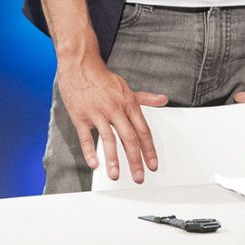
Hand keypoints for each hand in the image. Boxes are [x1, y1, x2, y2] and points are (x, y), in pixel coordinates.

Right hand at [56, 56, 167, 181]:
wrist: (81, 67)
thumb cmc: (104, 80)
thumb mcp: (128, 88)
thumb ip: (146, 98)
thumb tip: (164, 100)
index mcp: (129, 104)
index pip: (143, 131)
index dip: (149, 150)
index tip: (153, 165)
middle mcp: (115, 110)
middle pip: (129, 138)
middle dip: (135, 160)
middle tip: (139, 177)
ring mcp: (98, 113)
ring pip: (108, 139)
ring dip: (113, 159)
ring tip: (116, 175)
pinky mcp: (80, 117)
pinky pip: (86, 136)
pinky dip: (90, 151)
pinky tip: (94, 164)